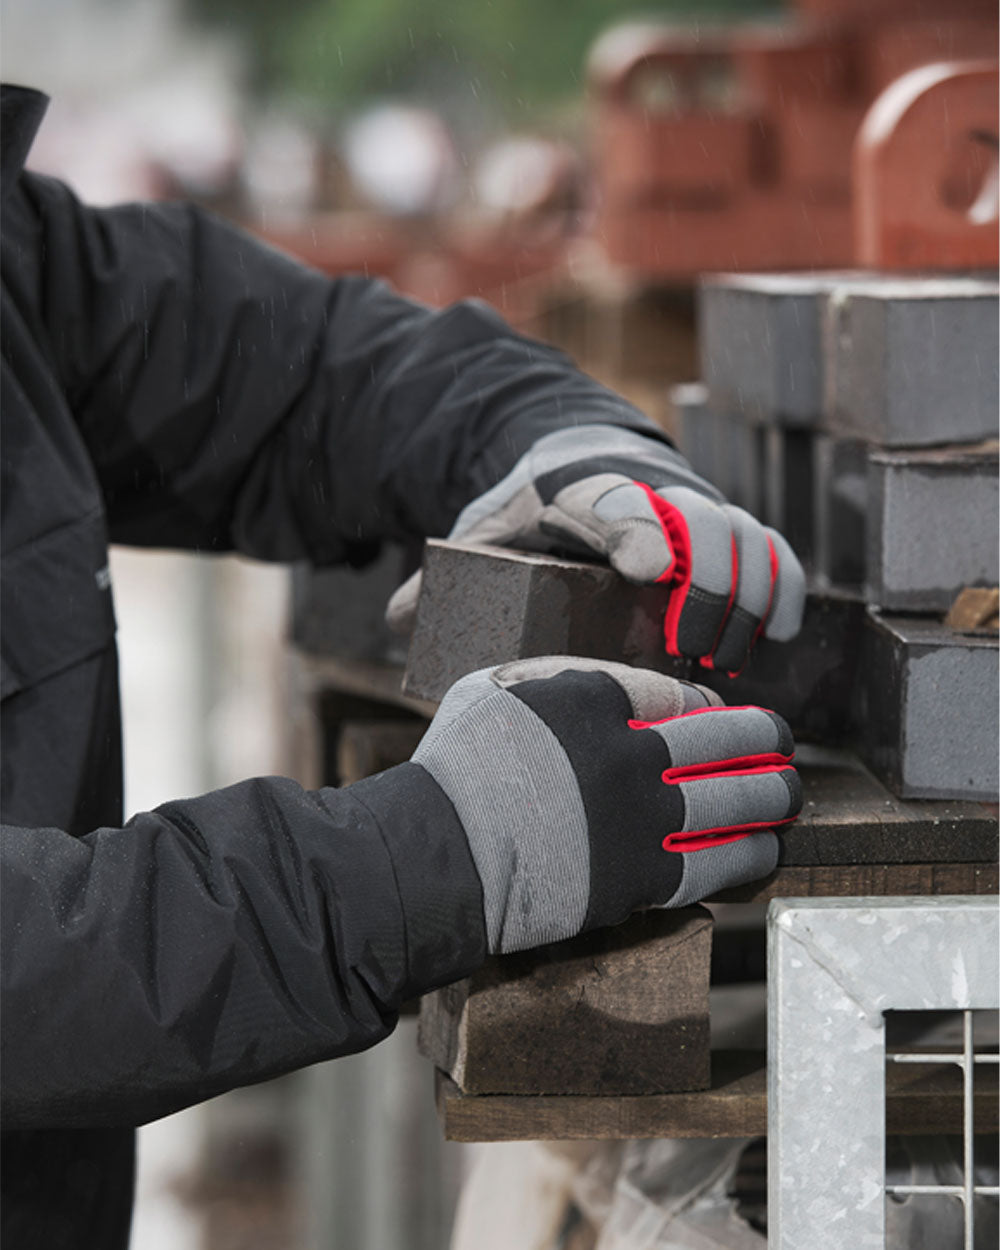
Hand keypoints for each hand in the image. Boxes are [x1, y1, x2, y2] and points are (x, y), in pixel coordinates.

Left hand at [388, 423, 805, 670]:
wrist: (580, 476)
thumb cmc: (532, 523)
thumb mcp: (482, 541)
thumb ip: (441, 578)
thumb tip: (399, 619)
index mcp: (577, 496)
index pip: (612, 502)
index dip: (637, 530)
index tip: (651, 571)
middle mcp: (649, 497)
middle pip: (699, 520)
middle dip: (706, 584)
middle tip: (691, 647)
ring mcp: (694, 511)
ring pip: (746, 535)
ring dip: (748, 597)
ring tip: (727, 658)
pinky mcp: (728, 532)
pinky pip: (773, 551)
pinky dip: (783, 588)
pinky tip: (776, 634)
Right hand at [412, 656, 800, 953]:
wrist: (436, 858)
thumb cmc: (455, 771)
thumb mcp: (493, 689)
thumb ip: (559, 675)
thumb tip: (622, 684)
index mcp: (591, 697)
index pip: (676, 694)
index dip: (707, 704)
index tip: (717, 713)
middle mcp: (626, 752)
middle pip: (721, 739)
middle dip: (763, 740)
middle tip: (782, 744)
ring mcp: (637, 817)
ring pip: (731, 799)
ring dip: (771, 795)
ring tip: (791, 794)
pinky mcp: (639, 877)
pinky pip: (713, 862)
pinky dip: (748, 852)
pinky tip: (768, 848)